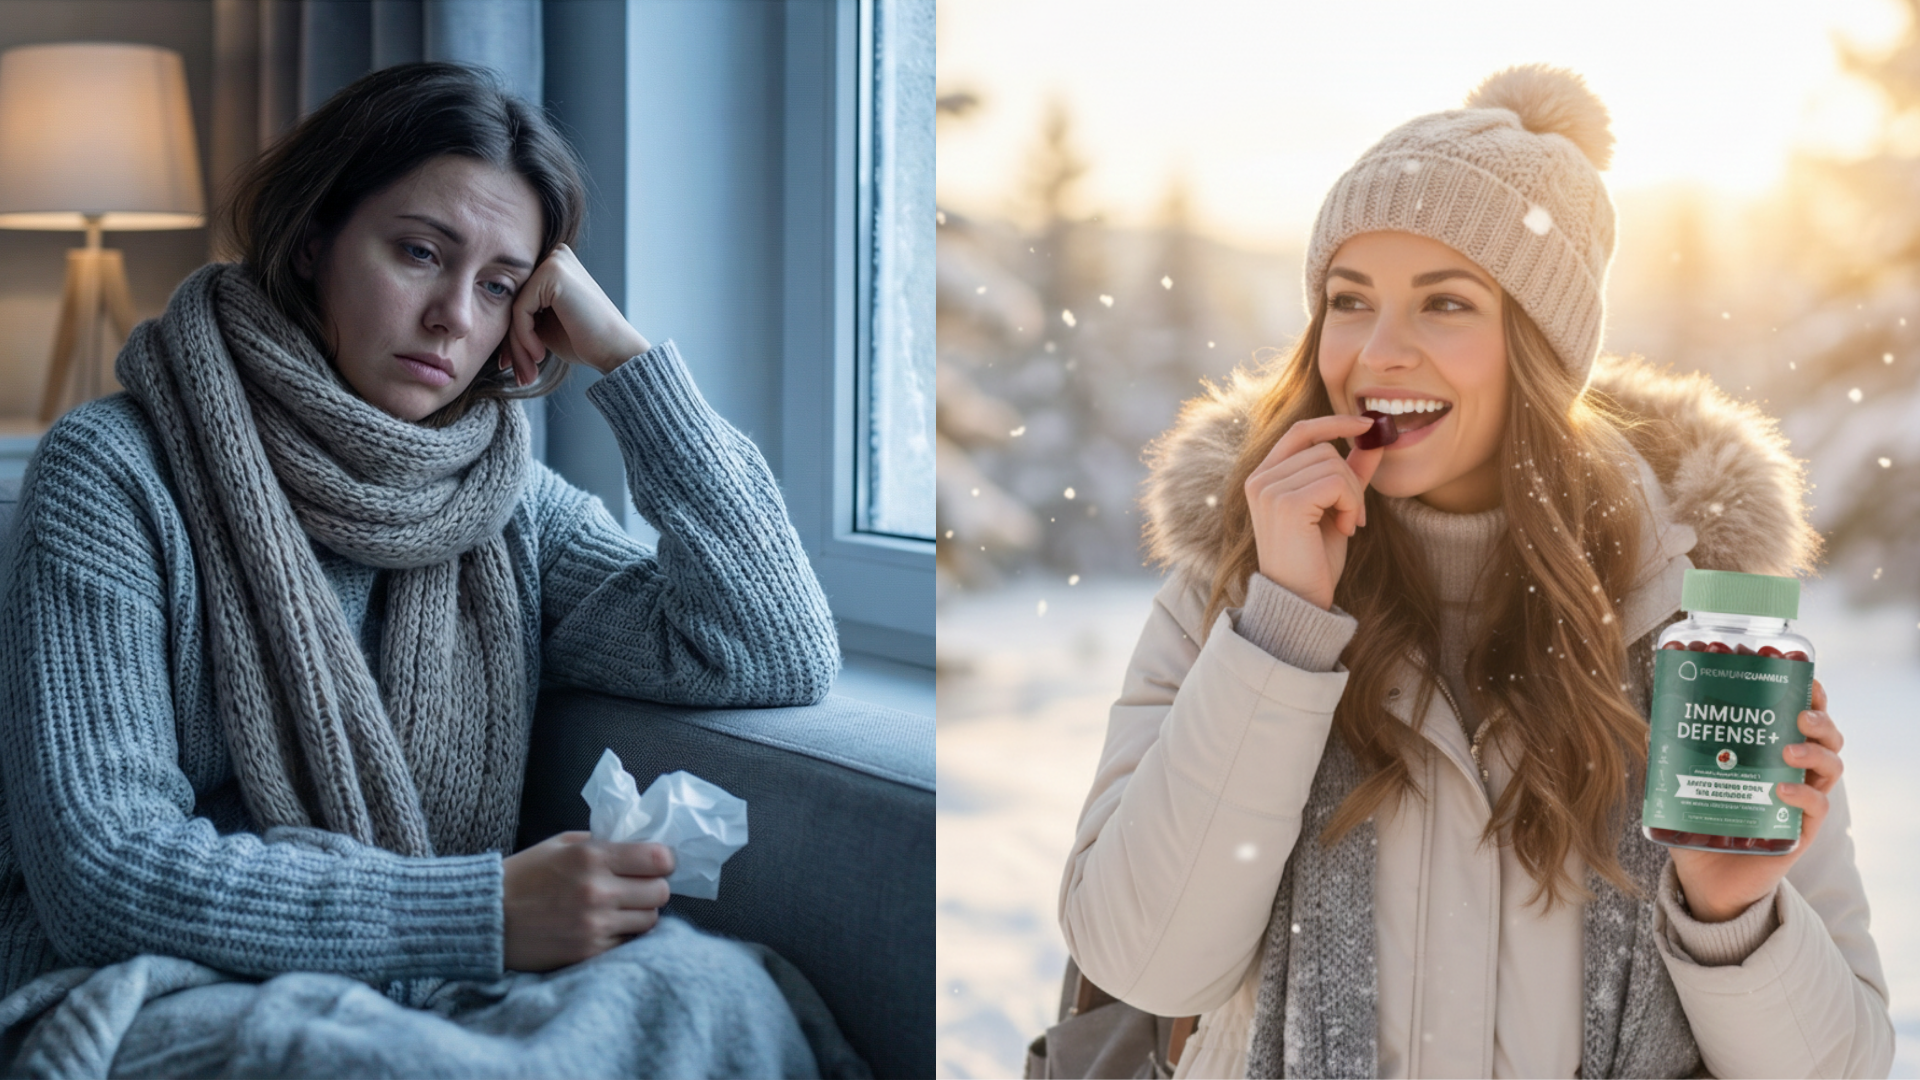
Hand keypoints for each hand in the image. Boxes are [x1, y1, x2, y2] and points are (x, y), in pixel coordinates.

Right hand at [501, 831, 673, 971]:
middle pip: (660, 892)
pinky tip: (604, 926)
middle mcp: (598, 891)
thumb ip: (602, 843)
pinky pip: (628, 942)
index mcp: (592, 857)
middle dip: (653, 887)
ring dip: (640, 913)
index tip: (655, 863)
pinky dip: (622, 934)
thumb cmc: (522, 876)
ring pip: (650, 919)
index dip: (662, 860)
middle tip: (637, 887)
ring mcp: (595, 925)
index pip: (658, 858)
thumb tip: (638, 846)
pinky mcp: (589, 952)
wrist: (485, 918)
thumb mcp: (560, 845)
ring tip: (619, 908)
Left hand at [502, 243, 651, 383]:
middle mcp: (555, 255)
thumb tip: (483, 321)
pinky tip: (540, 355)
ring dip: (517, 346)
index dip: (512, 335)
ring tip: (527, 372)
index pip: (518, 298)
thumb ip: (521, 314)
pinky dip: (524, 337)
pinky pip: (520, 310)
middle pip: (513, 301)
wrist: (616, 351)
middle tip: (519, 375)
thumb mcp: (544, 325)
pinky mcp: (553, 273)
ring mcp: (555, 261)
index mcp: (553, 264)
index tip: (510, 365)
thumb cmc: (585, 341)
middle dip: (512, 343)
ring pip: (514, 307)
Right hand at [1244, 414, 1385, 610]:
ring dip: (1353, 495)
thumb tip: (1375, 438)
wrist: (1299, 601)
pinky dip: (1350, 503)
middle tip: (1354, 515)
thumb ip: (1349, 473)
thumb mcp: (1334, 508)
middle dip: (1351, 479)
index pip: (1301, 431)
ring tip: (1347, 525)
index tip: (1368, 424)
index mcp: (1264, 477)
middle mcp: (1260, 479)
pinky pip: (1335, 482)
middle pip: (1324, 449)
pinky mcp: (1285, 503)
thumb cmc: (1314, 559)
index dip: (1335, 422)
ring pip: (1333, 464)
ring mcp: (1269, 490)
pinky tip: (1344, 529)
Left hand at [1670, 679, 1842, 921]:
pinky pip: (1818, 806)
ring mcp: (1801, 799)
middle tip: (1800, 710)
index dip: (1804, 690)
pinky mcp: (1801, 830)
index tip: (1796, 670)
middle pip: (1827, 734)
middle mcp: (1794, 770)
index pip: (1798, 712)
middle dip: (1819, 715)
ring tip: (1786, 747)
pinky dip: (1803, 793)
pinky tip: (1780, 788)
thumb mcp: (1683, 785)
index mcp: (1771, 751)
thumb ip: (1671, 759)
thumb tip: (1652, 730)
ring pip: (1831, 765)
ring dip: (1814, 749)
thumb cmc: (1701, 824)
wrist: (1708, 878)